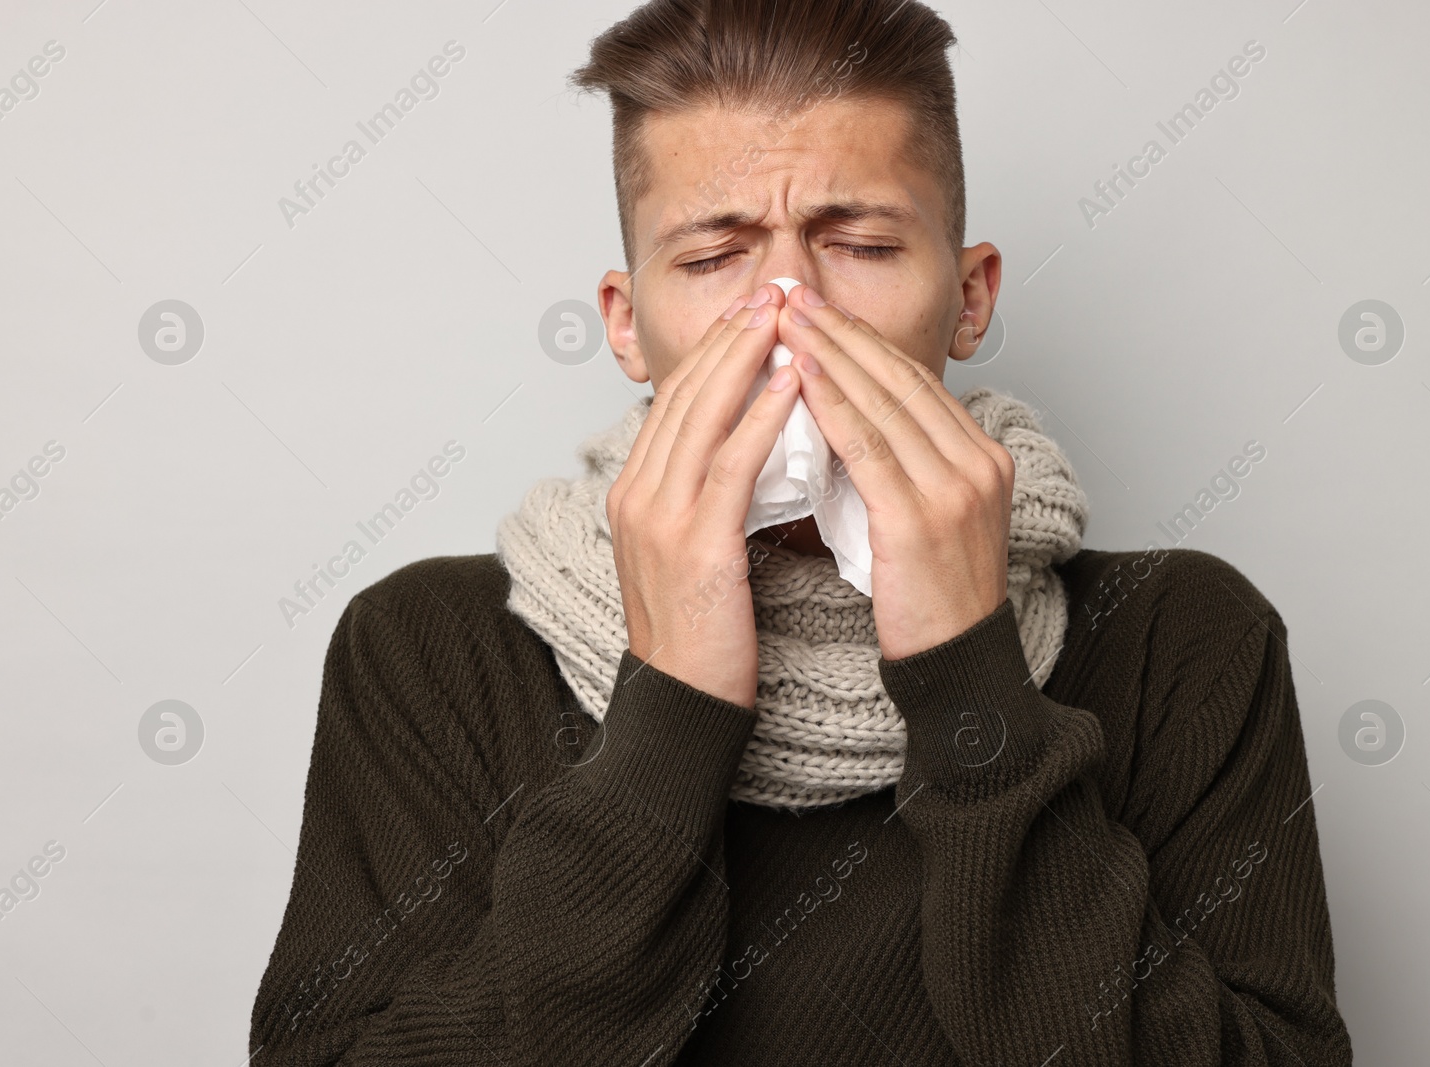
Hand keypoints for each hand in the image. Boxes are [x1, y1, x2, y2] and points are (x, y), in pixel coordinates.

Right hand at [605, 283, 803, 707]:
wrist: (682, 702)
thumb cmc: (702, 633)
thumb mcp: (693, 549)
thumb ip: (707, 494)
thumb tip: (746, 449)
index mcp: (634, 491)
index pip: (675, 399)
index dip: (715, 348)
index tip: (753, 310)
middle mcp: (636, 493)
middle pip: (685, 392)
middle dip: (731, 335)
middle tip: (773, 290)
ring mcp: (659, 515)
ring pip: (704, 414)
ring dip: (748, 356)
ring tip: (787, 314)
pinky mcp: (695, 542)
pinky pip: (732, 462)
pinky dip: (763, 414)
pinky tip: (795, 382)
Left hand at [776, 284, 1014, 660]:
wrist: (958, 665)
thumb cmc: (932, 601)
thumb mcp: (929, 518)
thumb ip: (904, 468)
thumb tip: (848, 426)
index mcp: (983, 458)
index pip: (914, 382)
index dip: (863, 341)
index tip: (818, 311)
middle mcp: (977, 463)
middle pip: (899, 379)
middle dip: (841, 331)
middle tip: (792, 295)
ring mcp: (955, 488)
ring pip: (883, 402)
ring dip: (828, 354)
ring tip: (785, 321)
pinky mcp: (922, 518)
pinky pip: (869, 446)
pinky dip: (831, 404)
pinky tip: (799, 376)